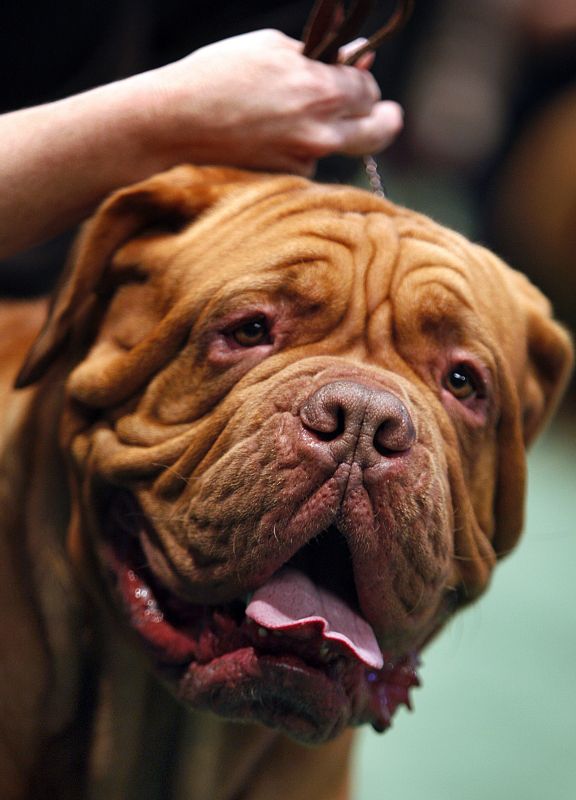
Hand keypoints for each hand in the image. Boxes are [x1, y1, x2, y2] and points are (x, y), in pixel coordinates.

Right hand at [137, 30, 402, 174]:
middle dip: (384, 119)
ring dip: (334, 134)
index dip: (365, 83)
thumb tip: (355, 59)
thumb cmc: (217, 76)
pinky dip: (301, 150)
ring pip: (341, 148)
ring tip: (292, 119)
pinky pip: (310, 163)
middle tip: (387, 114)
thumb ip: (320, 55)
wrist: (175, 124)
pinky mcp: (286, 181)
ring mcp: (304, 162)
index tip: (357, 80)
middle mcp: (320, 133)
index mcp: (321, 91)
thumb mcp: (271, 47)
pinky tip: (270, 136)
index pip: (371, 91)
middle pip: (379, 132)